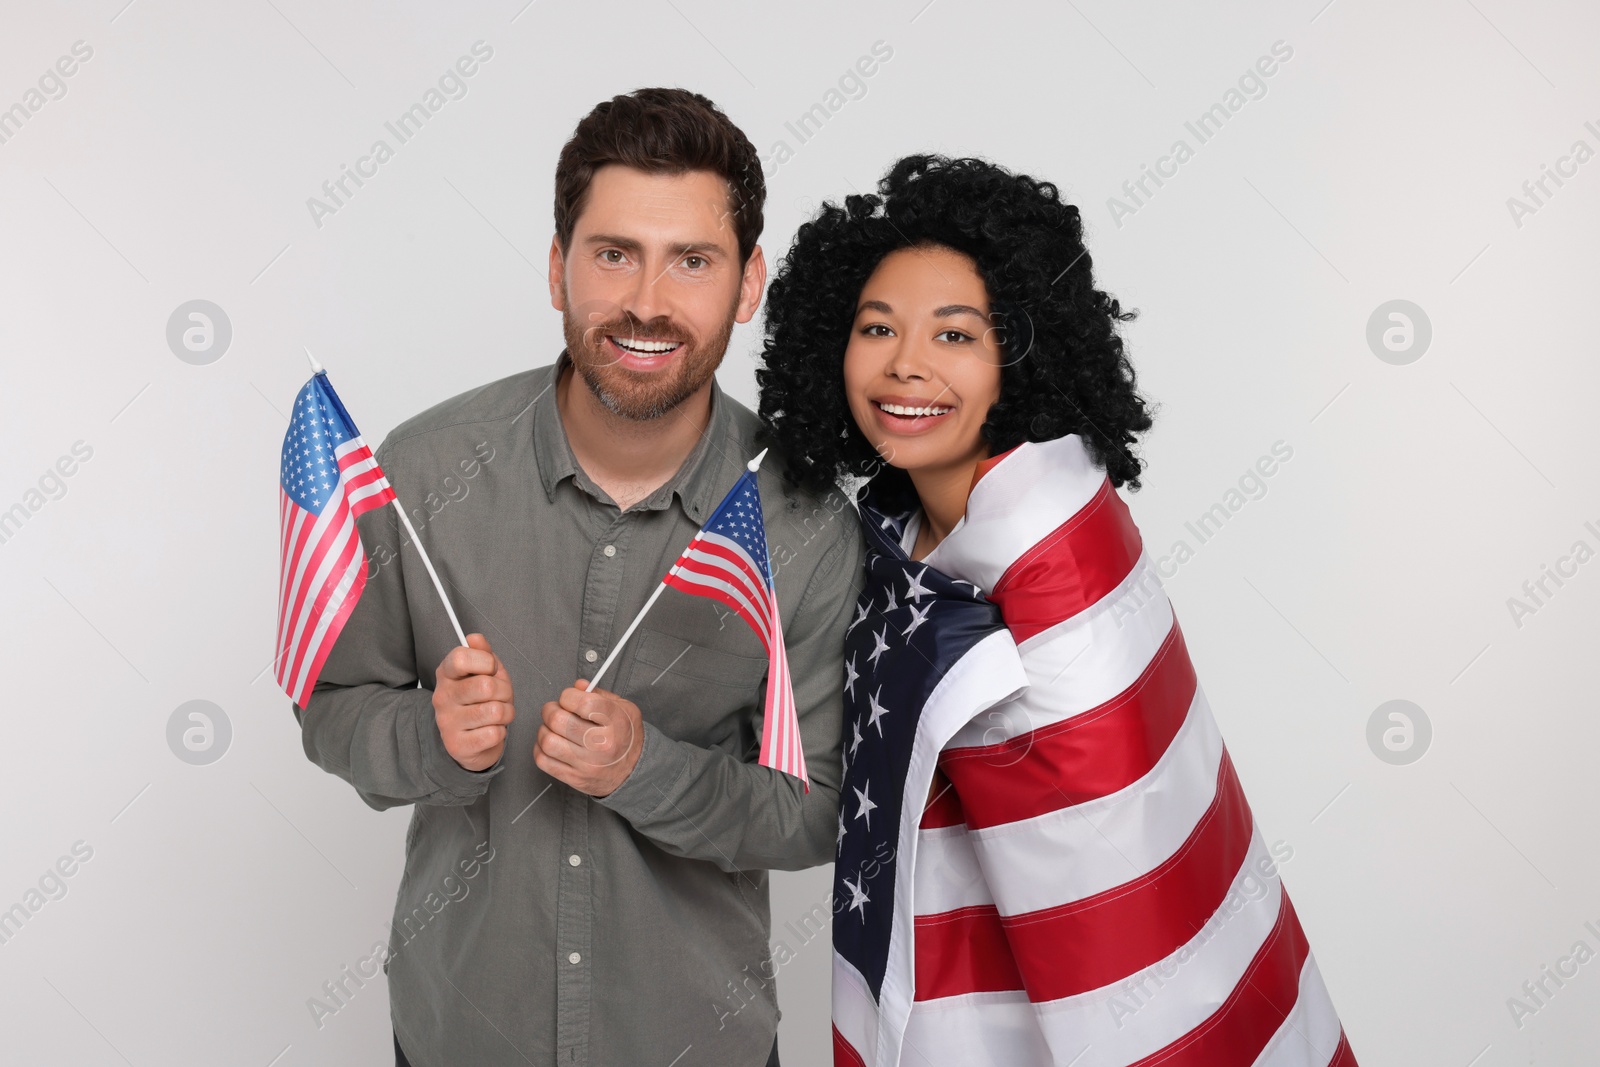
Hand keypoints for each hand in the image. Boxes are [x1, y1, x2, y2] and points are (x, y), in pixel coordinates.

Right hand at [432, 633, 514, 771]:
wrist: (468, 741)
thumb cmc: (479, 701)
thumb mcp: (484, 673)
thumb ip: (482, 653)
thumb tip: (474, 637)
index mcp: (446, 674)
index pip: (462, 657)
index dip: (487, 662)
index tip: (491, 670)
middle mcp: (442, 697)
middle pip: (487, 686)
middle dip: (505, 692)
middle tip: (501, 697)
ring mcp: (447, 722)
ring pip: (495, 711)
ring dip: (507, 713)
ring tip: (499, 714)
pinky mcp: (458, 745)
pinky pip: (494, 734)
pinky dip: (501, 732)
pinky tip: (492, 731)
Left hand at [534, 680, 643, 796]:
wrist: (633, 771)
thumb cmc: (625, 735)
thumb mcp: (624, 708)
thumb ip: (599, 694)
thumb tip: (577, 686)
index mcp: (616, 722)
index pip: (582, 702)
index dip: (568, 696)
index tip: (569, 698)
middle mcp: (602, 744)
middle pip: (558, 721)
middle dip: (550, 710)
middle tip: (554, 710)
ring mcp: (587, 764)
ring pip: (547, 741)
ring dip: (544, 730)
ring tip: (552, 728)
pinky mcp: (574, 778)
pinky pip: (543, 760)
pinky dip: (540, 748)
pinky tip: (552, 743)